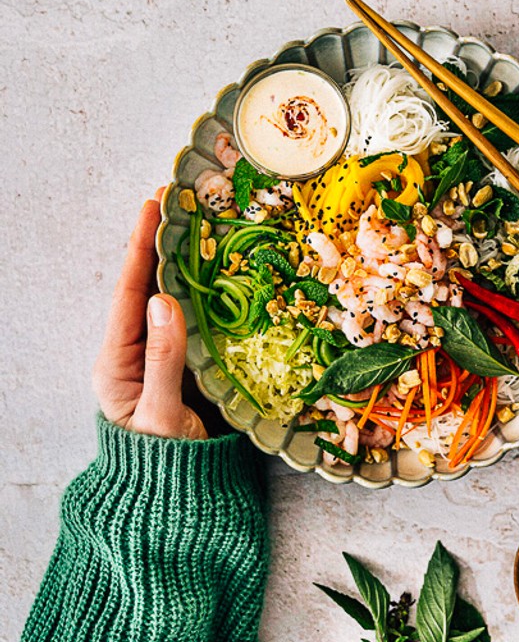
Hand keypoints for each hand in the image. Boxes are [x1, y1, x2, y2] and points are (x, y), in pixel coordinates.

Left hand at [93, 191, 206, 439]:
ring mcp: (164, 353)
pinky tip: (221, 270)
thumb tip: (163, 298)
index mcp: (118, 360)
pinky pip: (197, 317)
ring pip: (172, 298)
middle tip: (177, 202)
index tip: (152, 208)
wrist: (179, 494)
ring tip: (199, 225)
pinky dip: (206, 290)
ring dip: (184, 262)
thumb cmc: (166, 461)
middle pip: (147, 287)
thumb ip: (163, 358)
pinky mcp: (190, 360)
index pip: (129, 293)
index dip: (140, 248)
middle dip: (159, 244)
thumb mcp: (160, 412)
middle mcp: (137, 349)